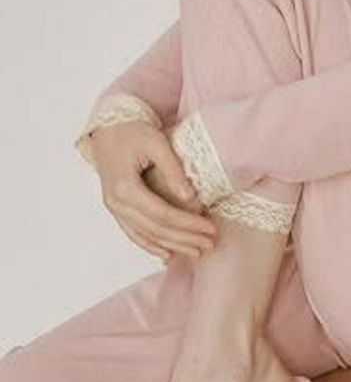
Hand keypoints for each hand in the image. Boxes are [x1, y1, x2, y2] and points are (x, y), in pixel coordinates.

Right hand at [87, 119, 218, 262]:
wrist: (108, 128)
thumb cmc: (133, 130)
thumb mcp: (156, 143)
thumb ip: (173, 170)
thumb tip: (191, 198)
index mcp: (125, 187)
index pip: (163, 214)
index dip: (189, 224)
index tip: (211, 229)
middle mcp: (116, 203)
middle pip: (155, 229)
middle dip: (185, 239)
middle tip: (210, 244)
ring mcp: (114, 207)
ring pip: (145, 235)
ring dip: (171, 246)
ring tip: (196, 253)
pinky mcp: (116, 207)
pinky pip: (133, 232)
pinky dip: (150, 245)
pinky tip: (166, 254)